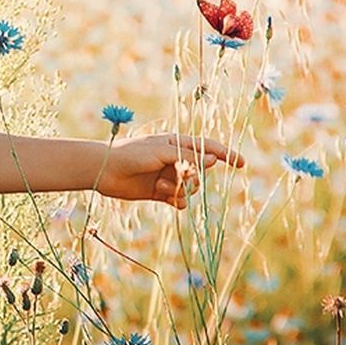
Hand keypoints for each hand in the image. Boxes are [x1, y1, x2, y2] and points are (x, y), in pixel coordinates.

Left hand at [93, 132, 242, 207]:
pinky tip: (166, 198)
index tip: (241, 164)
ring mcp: (168, 176)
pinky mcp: (159, 192)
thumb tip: (212, 160)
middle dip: (192, 177)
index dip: (225, 154)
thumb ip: (187, 157)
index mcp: (176, 143)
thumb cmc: (131, 154)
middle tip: (177, 175)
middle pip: (200, 172)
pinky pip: (179, 200)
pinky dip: (176, 201)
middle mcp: (175, 159)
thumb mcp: (161, 152)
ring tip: (161, 187)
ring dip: (181, 190)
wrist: (104, 170)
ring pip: (190, 188)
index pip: (207, 147)